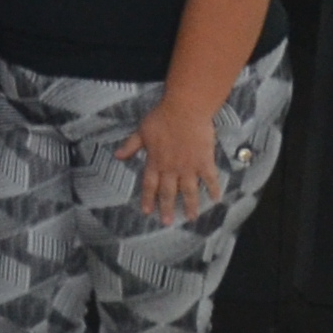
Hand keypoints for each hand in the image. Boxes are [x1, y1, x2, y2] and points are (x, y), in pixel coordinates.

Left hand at [124, 94, 225, 218]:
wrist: (185, 110)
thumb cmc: (162, 118)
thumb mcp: (141, 132)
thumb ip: (130, 146)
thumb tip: (117, 156)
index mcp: (155, 162)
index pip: (149, 185)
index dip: (148, 199)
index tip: (147, 211)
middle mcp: (171, 168)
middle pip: (168, 192)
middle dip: (167, 208)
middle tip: (168, 222)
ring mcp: (189, 166)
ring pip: (189, 191)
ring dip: (190, 205)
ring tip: (192, 217)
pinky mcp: (204, 161)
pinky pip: (210, 179)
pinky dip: (213, 189)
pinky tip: (215, 199)